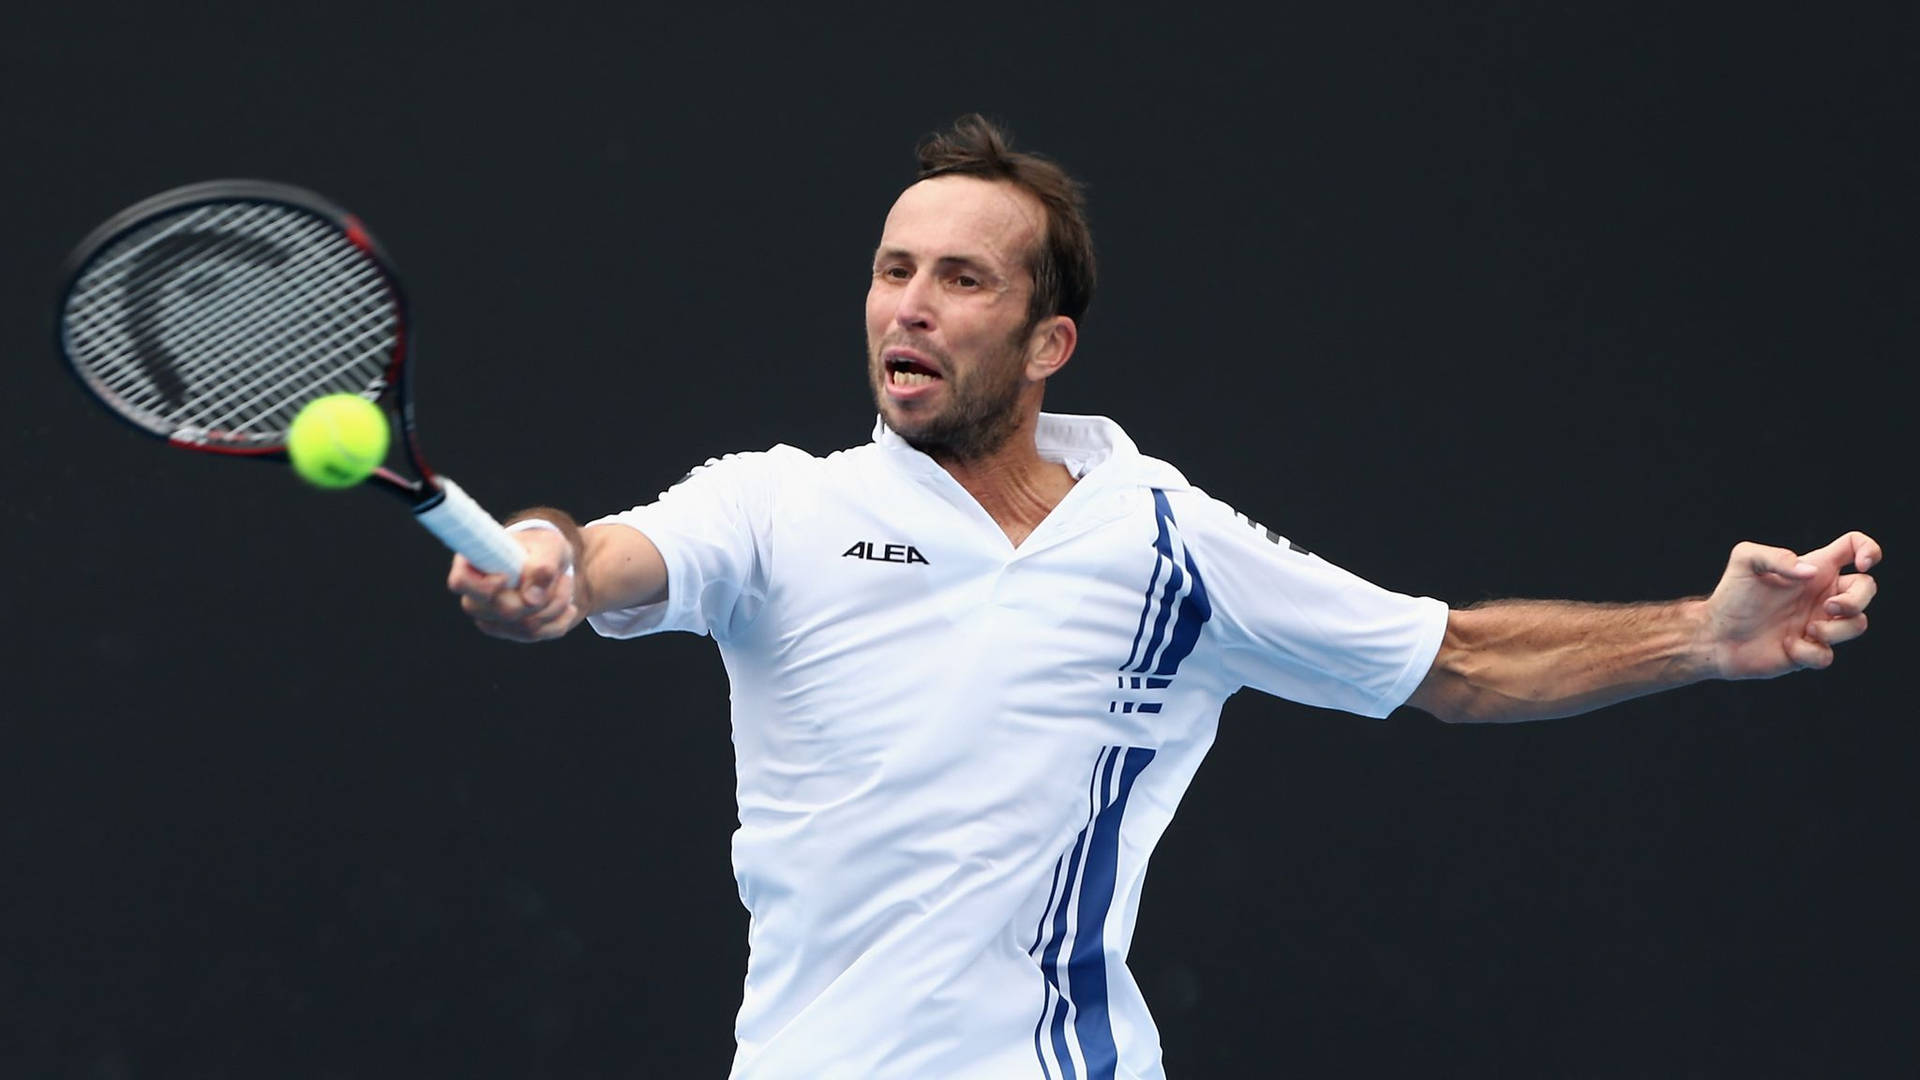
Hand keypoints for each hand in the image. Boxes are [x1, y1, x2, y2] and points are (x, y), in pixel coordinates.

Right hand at [447, 526, 581, 641]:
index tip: (510, 576)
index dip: (486, 585)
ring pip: (525, 627)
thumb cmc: (542, 546)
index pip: (460, 582)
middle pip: (503, 612)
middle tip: (562, 575)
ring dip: (556, 605)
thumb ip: (542, 565)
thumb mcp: (548, 546)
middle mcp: (475, 596)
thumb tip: (531, 599)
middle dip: (543, 596)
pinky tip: (567, 605)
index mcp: (473, 564)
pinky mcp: (508, 631)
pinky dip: (560, 620)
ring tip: (565, 582)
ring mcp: (490, 618)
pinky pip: (537, 636)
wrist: (549, 561)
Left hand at [1702, 531, 1880, 678]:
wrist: (1713, 635)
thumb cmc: (1730, 596)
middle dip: (1857, 599)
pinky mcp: (1809, 652)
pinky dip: (1809, 652)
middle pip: (1867, 589)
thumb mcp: (1744, 562)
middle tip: (1827, 607)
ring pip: (1858, 624)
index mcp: (1813, 569)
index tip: (1862, 564)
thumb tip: (1810, 573)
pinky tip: (1785, 646)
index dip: (1869, 550)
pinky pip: (1827, 656)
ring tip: (1806, 629)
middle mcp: (1820, 595)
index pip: (1854, 547)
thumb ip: (1775, 556)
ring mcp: (1818, 624)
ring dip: (1836, 629)